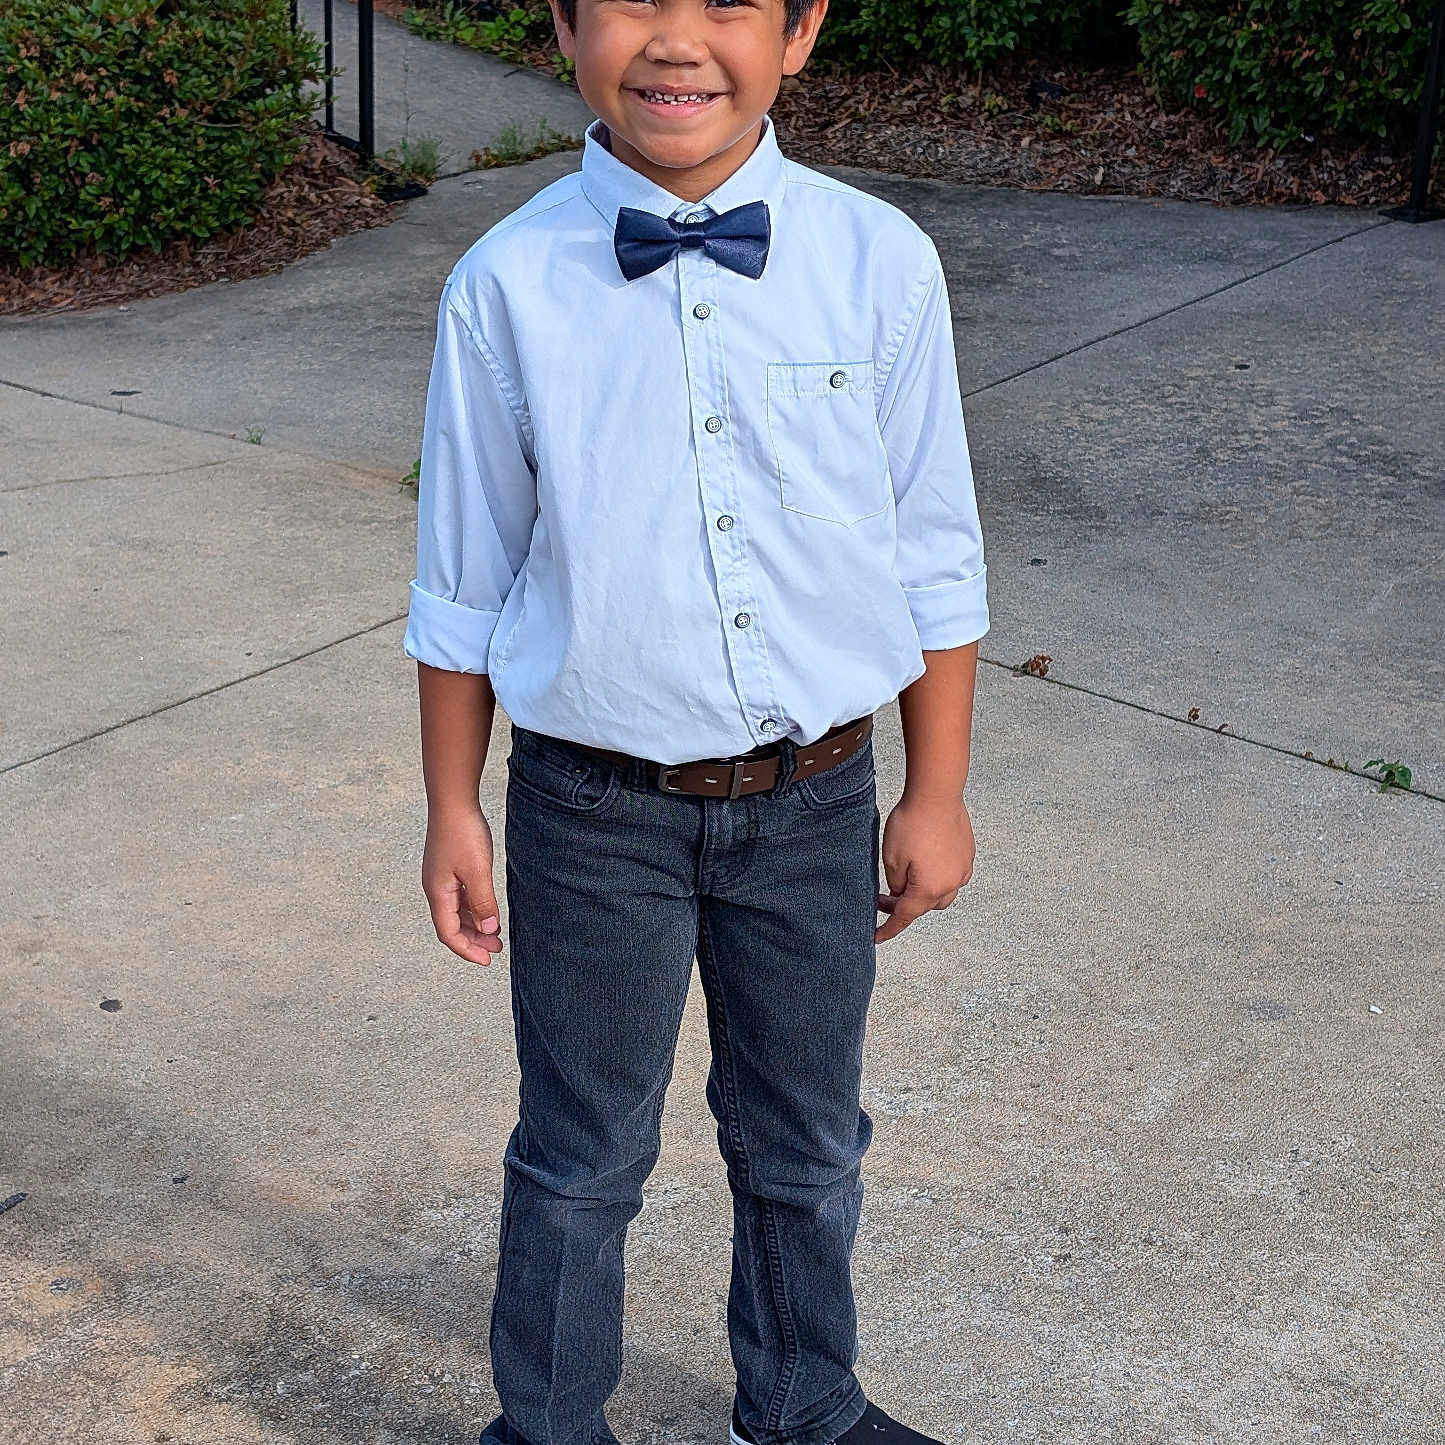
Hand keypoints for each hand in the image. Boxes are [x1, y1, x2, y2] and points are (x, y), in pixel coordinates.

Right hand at [422, 804, 503, 963]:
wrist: (453, 801)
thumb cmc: (463, 833)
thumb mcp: (478, 871)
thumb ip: (483, 902)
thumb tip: (489, 930)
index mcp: (438, 893)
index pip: (448, 933)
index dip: (467, 950)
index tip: (487, 960)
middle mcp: (436, 889)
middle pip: (451, 926)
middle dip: (473, 941)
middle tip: (496, 950)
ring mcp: (442, 879)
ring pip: (456, 912)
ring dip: (474, 926)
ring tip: (496, 935)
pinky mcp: (450, 869)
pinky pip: (460, 898)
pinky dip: (474, 909)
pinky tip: (488, 911)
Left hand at [875, 793, 975, 943]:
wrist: (937, 794)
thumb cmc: (911, 823)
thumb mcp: (891, 858)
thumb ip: (896, 883)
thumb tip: (902, 892)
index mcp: (929, 889)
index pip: (905, 917)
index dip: (888, 929)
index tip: (876, 937)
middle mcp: (951, 884)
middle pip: (925, 907)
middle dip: (906, 905)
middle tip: (885, 895)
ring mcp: (962, 869)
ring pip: (942, 893)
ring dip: (924, 891)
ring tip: (907, 875)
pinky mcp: (967, 854)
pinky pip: (953, 875)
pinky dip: (938, 876)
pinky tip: (925, 859)